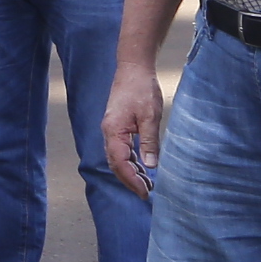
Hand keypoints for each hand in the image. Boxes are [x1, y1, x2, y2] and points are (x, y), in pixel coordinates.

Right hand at [104, 63, 164, 198]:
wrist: (133, 68)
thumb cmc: (141, 89)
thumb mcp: (150, 116)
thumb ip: (149, 142)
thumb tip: (151, 166)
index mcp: (114, 131)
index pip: (120, 163)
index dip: (132, 180)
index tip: (145, 193)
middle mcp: (109, 132)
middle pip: (116, 164)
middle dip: (130, 180)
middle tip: (147, 193)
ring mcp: (112, 130)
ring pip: (118, 158)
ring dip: (130, 172)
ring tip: (147, 184)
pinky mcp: (118, 127)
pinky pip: (121, 150)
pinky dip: (131, 162)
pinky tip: (142, 167)